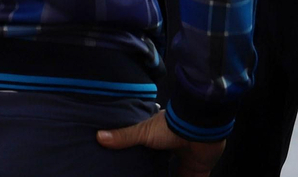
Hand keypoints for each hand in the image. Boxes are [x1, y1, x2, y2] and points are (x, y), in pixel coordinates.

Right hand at [98, 110, 224, 176]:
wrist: (199, 126)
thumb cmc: (171, 126)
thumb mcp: (143, 131)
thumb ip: (124, 137)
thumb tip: (98, 136)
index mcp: (161, 141)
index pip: (151, 155)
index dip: (144, 163)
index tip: (136, 170)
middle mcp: (174, 151)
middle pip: (164, 168)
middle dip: (157, 175)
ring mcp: (186, 161)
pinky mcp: (198, 171)